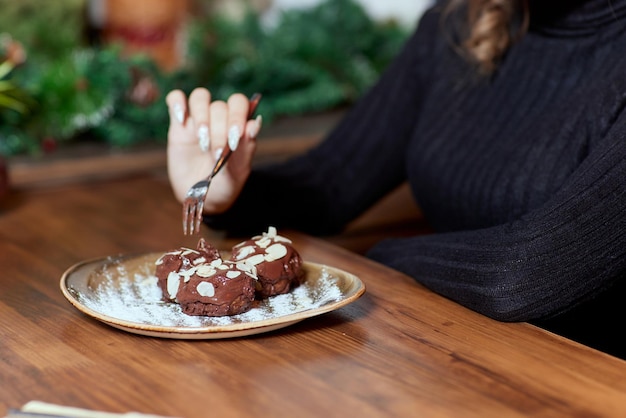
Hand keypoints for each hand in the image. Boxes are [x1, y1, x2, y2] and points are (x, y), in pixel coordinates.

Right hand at [165, 88, 262, 213]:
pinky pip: (175, 99)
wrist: (200, 198)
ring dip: (202, 117)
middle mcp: (220, 119)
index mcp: (238, 127)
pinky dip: (177, 102)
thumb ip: (245, 150)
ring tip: (202, 142)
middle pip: (220, 106)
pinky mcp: (178, 125)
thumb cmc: (224, 185)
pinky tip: (181, 120)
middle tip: (217, 152)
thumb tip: (256, 123)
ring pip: (200, 97)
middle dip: (219, 128)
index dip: (238, 116)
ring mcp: (198, 120)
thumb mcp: (236, 174)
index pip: (240, 104)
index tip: (235, 138)